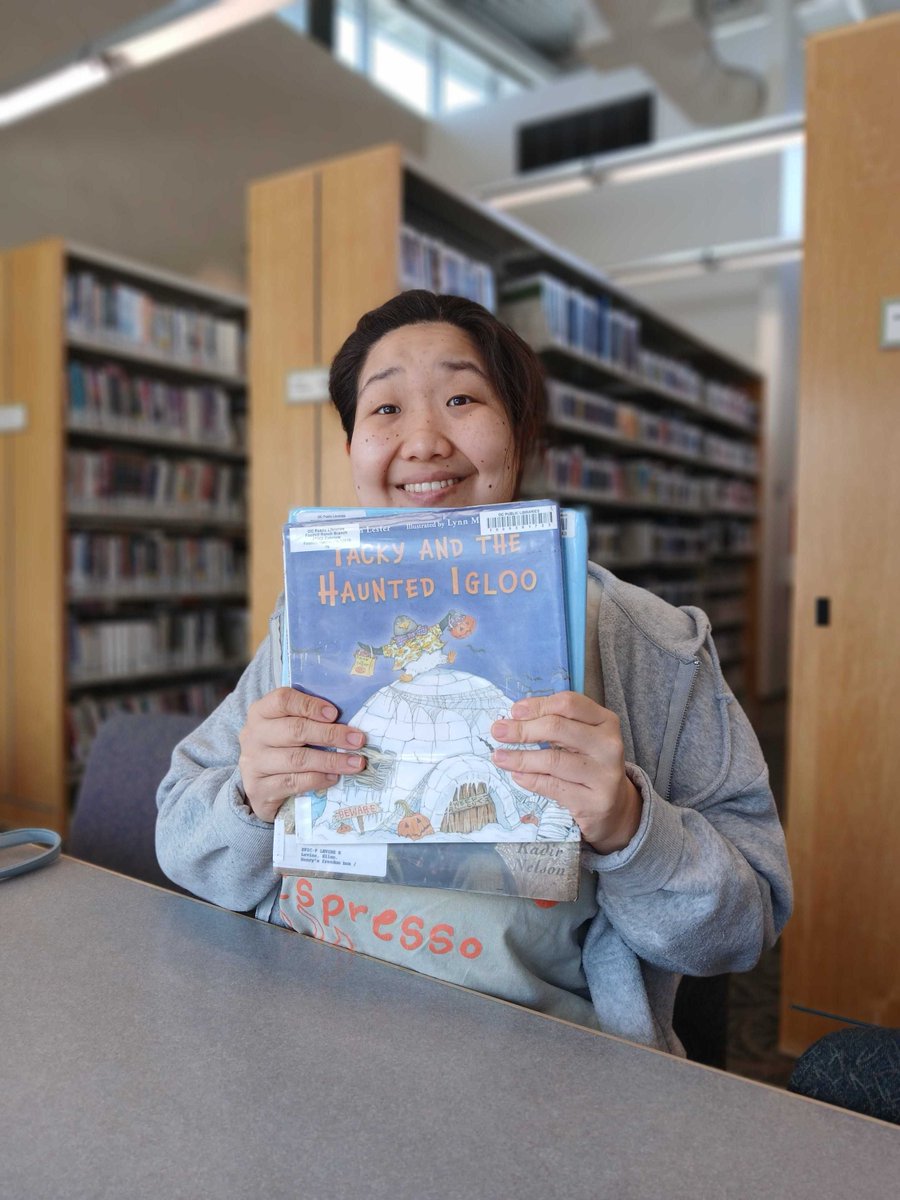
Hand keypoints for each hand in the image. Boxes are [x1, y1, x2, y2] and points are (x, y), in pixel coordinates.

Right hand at [238, 687, 366, 822]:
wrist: (255, 786)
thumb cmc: (280, 748)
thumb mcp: (286, 727)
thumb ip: (308, 718)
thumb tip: (348, 718)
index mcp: (260, 712)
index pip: (283, 700)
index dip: (310, 705)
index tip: (335, 713)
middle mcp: (253, 736)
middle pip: (295, 730)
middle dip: (331, 735)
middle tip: (358, 740)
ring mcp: (254, 763)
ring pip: (297, 759)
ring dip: (331, 760)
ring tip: (355, 763)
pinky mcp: (259, 789)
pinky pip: (294, 782)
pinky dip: (318, 779)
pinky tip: (334, 777)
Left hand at [490, 692, 641, 853]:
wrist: (614, 806)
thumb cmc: (588, 763)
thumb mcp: (582, 738)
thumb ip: (557, 724)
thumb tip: (514, 718)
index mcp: (606, 721)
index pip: (569, 704)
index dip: (538, 705)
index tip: (514, 711)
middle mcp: (609, 745)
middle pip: (557, 728)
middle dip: (522, 729)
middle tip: (498, 731)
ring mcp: (604, 775)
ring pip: (552, 760)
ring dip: (519, 757)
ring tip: (499, 756)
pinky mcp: (594, 802)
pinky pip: (553, 786)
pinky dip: (530, 779)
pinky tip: (516, 775)